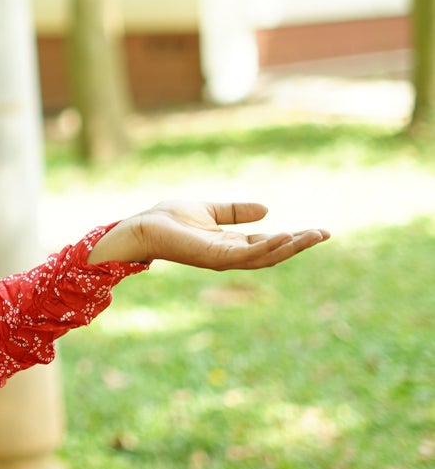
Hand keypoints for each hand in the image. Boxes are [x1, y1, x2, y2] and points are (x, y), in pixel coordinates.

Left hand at [87, 200, 329, 269]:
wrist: (143, 226)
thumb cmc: (169, 219)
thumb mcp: (210, 210)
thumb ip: (235, 211)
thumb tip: (267, 209)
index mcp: (230, 244)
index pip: (268, 243)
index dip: (293, 238)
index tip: (318, 231)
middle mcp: (230, 255)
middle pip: (273, 253)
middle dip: (299, 244)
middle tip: (325, 234)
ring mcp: (223, 259)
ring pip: (266, 256)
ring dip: (291, 246)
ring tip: (314, 235)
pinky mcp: (214, 257)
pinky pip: (247, 254)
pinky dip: (268, 247)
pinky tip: (285, 237)